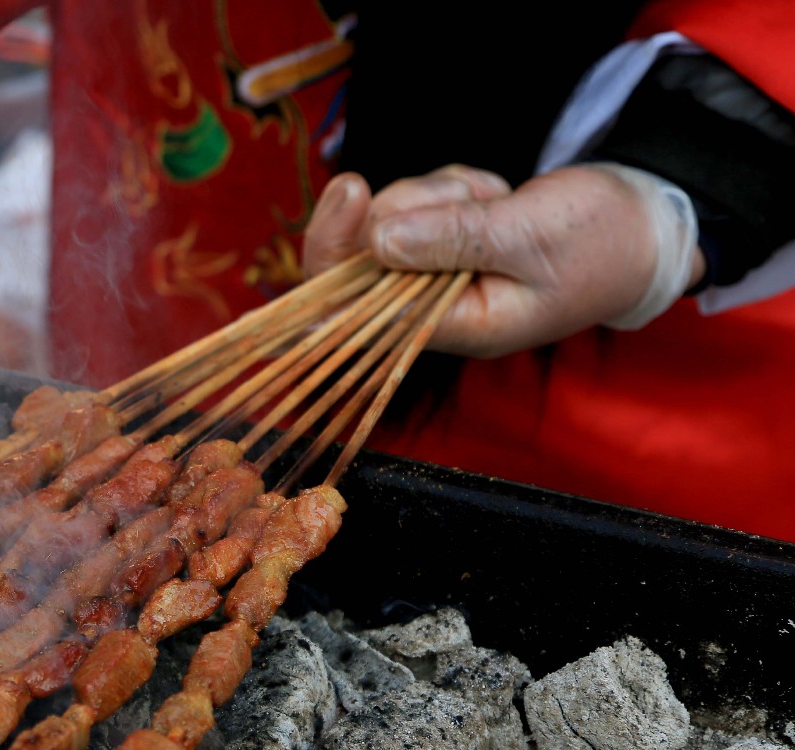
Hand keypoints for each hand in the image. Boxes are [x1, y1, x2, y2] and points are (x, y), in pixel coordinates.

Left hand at [303, 163, 703, 357]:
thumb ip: (454, 239)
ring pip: (391, 216)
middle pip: (362, 252)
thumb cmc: (603, 242)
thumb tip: (378, 240)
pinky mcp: (443, 240)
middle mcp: (432, 306)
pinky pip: (420, 201)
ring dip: (441, 192)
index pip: (358, 308)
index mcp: (454, 326)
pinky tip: (495, 196)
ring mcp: (434, 272)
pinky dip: (453, 187)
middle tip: (473, 196)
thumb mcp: (530, 235)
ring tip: (498, 200)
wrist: (649, 225)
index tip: (351, 192)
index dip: (337, 251)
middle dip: (411, 204)